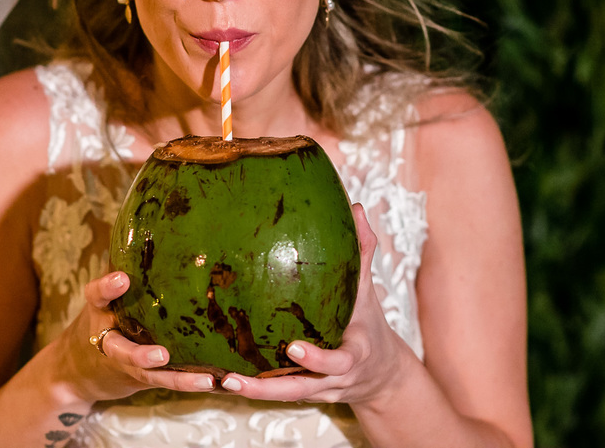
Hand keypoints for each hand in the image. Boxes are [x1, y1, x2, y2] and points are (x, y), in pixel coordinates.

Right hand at [56, 270, 219, 402]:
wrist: (78, 369)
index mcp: (100, 310)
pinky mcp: (141, 378)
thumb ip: (128, 269)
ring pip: (146, 373)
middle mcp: (109, 338)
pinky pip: (164, 382)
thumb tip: (160, 226)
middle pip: (119, 349)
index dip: (107, 287)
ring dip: (175, 378)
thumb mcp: (107, 294)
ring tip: (202, 380)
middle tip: (161, 355)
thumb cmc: (104, 315)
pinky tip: (212, 382)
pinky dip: (187, 383)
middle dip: (139, 355)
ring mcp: (125, 363)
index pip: (97, 295)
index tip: (121, 278)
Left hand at [215, 203, 420, 404]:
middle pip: (300, 390)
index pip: (338, 361)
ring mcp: (316, 391)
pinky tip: (222, 380)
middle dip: (269, 388)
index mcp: (353, 355)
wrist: (381, 377)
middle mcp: (333, 380)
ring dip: (253, 393)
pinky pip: (276, 394)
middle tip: (236, 379)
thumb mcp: (368, 292)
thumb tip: (354, 208)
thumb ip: (362, 253)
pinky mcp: (301, 394)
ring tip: (223, 381)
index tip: (293, 348)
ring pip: (283, 396)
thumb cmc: (368, 324)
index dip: (317, 359)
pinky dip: (253, 390)